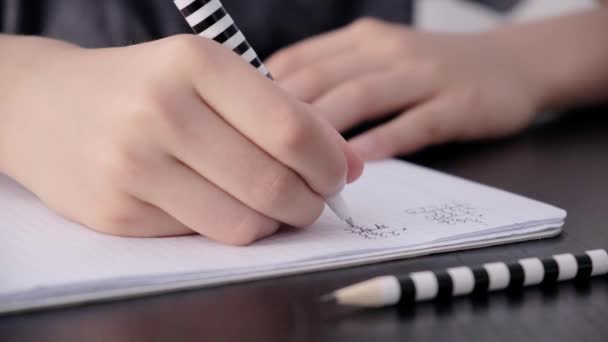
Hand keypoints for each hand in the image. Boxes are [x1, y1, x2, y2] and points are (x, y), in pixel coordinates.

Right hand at [0, 35, 362, 244]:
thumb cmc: (144, 87)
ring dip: (275, 223)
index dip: (330, 162)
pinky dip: (229, 228)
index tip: (339, 174)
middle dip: (311, 202)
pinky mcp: (117, 212)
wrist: (46, 106)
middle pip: (274, 184)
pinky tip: (220, 205)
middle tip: (312, 198)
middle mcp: (162, 111)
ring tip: (272, 205)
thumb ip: (282, 114)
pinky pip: (203, 237)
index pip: (291, 130)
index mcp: (195, 64)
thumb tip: (351, 163)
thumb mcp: (209, 77)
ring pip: (244, 223)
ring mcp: (134, 165)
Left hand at [266, 18, 542, 159]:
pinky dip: (384, 141)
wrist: (511, 63)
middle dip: (283, 118)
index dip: (263, 94)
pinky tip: (361, 161)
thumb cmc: (429, 69)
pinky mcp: (459, 102)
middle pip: (323, 80)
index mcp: (361, 39)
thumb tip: (272, 109)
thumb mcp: (378, 57)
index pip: (300, 62)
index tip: (235, 127)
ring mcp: (425, 73)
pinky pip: (415, 123)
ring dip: (327, 132)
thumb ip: (333, 75)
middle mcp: (387, 49)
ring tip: (296, 164)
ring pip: (363, 98)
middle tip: (251, 153)